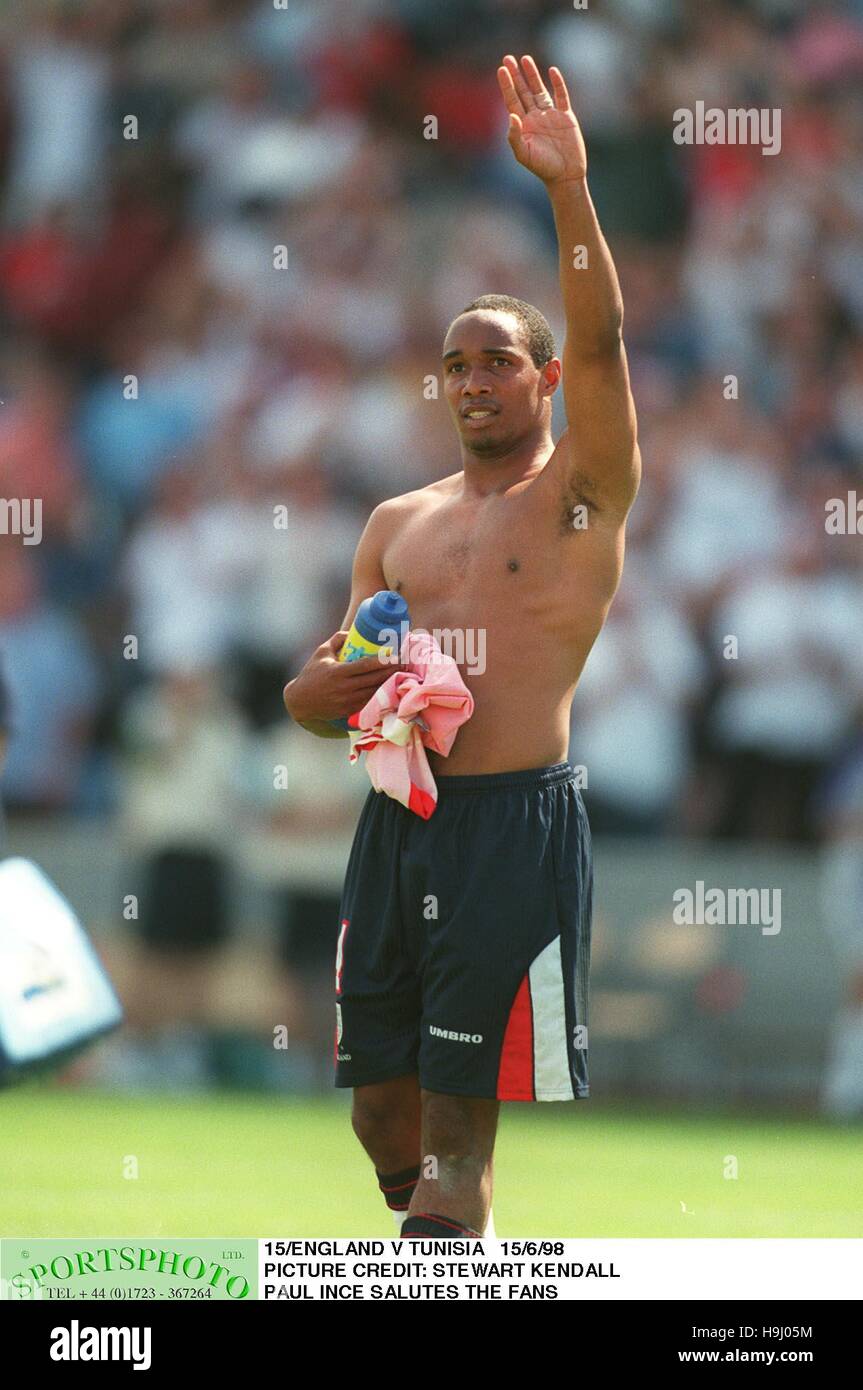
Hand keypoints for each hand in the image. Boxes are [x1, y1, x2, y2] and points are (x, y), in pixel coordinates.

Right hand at [283, 630, 394, 723]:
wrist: (300, 701)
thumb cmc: (311, 674)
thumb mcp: (321, 652)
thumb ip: (337, 640)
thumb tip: (353, 632)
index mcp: (338, 672)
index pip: (366, 665)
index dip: (383, 661)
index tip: (395, 656)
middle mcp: (344, 687)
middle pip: (374, 679)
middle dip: (391, 672)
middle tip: (405, 664)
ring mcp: (347, 701)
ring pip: (374, 692)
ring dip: (389, 684)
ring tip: (401, 675)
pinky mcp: (349, 711)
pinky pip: (369, 703)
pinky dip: (380, 696)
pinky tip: (389, 689)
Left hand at [497, 54, 585, 186]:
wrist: (565, 175)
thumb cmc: (543, 168)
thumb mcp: (524, 154)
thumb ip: (514, 136)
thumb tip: (511, 116)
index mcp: (523, 125)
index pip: (512, 100)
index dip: (507, 85)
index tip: (501, 70)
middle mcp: (535, 117)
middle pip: (523, 91)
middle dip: (516, 75)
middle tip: (507, 58)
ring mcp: (550, 115)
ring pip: (540, 90)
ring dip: (532, 75)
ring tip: (525, 59)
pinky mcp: (566, 116)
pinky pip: (561, 96)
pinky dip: (558, 83)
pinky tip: (552, 71)